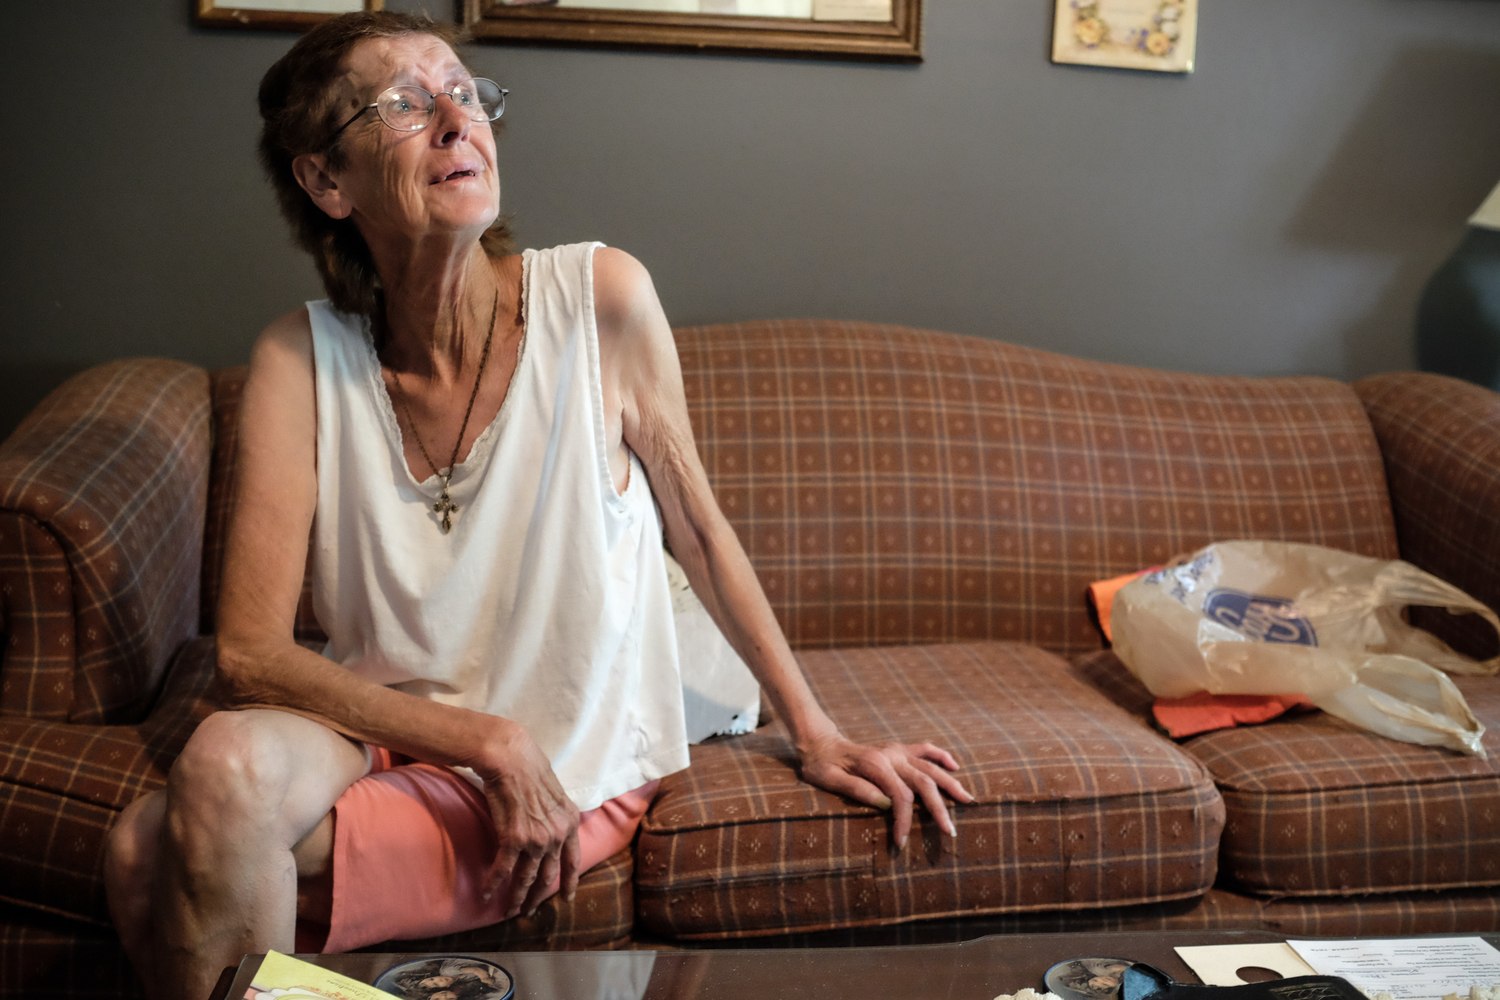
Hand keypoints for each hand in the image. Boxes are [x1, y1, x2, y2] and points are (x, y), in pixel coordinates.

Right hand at [472, 722, 580, 918]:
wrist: (511, 759)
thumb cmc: (529, 770)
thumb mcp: (555, 794)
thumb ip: (556, 816)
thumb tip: (552, 828)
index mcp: (570, 823)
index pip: (573, 860)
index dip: (569, 881)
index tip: (566, 897)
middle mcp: (557, 834)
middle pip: (549, 875)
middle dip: (539, 896)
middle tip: (532, 911)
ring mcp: (536, 839)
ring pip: (526, 878)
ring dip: (518, 897)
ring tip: (511, 910)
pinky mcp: (513, 839)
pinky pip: (503, 869)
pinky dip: (494, 884)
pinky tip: (487, 895)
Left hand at [797, 733, 973, 849]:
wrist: (820, 744)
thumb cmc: (821, 766)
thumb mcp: (830, 780)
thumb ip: (858, 790)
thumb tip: (885, 804)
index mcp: (875, 764)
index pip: (899, 797)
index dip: (904, 821)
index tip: (902, 843)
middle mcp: (891, 755)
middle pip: (923, 783)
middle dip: (938, 809)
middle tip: (950, 832)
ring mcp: (897, 750)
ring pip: (930, 767)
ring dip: (950, 784)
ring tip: (967, 801)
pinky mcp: (898, 749)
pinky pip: (925, 749)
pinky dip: (941, 756)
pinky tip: (955, 766)